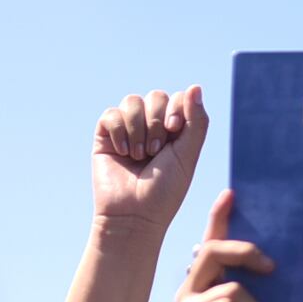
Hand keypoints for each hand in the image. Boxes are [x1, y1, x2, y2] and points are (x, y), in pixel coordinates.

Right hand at [93, 86, 207, 231]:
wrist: (134, 215)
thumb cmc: (164, 191)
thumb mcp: (188, 156)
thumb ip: (197, 121)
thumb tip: (196, 86)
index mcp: (175, 131)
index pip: (179, 97)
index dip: (177, 109)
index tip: (174, 131)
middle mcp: (152, 127)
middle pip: (156, 96)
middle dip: (157, 122)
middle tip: (156, 151)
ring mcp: (128, 130)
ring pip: (132, 101)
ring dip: (138, 129)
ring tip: (139, 156)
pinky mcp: (105, 136)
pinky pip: (111, 114)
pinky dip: (119, 132)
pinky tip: (123, 153)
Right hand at [176, 191, 276, 301]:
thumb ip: (264, 287)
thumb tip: (290, 264)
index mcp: (209, 281)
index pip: (213, 241)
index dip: (220, 217)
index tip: (231, 193)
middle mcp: (192, 289)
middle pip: (213, 250)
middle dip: (246, 252)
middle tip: (271, 268)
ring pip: (231, 289)